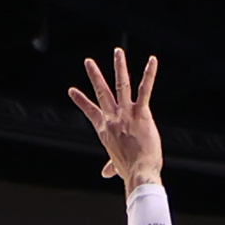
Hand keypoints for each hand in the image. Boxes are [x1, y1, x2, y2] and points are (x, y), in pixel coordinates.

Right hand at [68, 49, 163, 190]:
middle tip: (88, 61)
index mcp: (105, 129)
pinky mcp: (142, 113)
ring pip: (121, 85)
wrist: (139, 172)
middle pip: (102, 92)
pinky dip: (149, 74)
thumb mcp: (117, 164)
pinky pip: (145, 89)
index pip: (90, 111)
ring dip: (119, 67)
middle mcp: (113, 118)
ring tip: (118, 52)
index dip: (81, 100)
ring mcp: (127, 114)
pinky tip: (152, 60)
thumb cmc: (129, 170)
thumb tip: (106, 173)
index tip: (72, 90)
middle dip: (95, 76)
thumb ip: (111, 165)